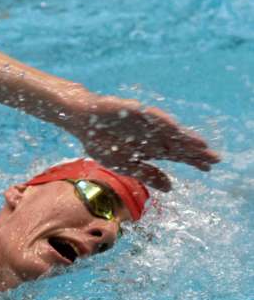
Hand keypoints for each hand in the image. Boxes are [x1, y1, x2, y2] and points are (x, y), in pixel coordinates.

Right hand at [69, 94, 220, 190]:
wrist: (83, 121)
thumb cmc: (103, 142)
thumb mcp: (126, 165)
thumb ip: (148, 174)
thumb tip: (171, 188)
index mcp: (150, 148)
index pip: (177, 155)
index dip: (193, 161)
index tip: (209, 169)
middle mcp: (152, 135)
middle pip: (178, 144)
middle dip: (196, 151)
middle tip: (216, 159)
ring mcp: (145, 123)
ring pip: (169, 131)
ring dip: (185, 137)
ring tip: (201, 145)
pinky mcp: (134, 111)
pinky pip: (150, 117)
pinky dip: (162, 122)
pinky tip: (175, 127)